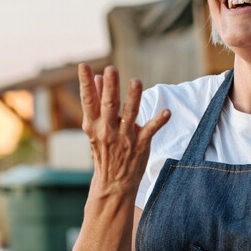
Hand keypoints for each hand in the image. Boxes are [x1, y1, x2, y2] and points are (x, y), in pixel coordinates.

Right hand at [78, 63, 168, 196]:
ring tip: (136, 81)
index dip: (85, 83)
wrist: (113, 184)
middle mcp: (107, 130)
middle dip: (109, 87)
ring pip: (129, 115)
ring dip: (133, 98)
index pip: (88, 101)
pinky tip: (166, 112)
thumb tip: (97, 77)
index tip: (83, 66)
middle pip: (108, 105)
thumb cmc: (104, 151)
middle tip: (110, 70)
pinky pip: (150, 131)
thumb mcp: (95, 128)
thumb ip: (97, 102)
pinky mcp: (140, 145)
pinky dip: (158, 121)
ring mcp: (124, 138)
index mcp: (94, 125)